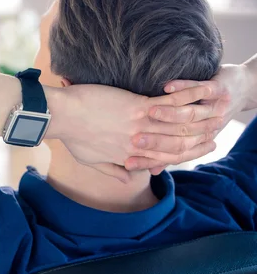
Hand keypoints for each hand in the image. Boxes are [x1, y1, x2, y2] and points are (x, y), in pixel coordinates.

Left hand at [51, 83, 221, 182]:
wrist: (61, 116)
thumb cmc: (71, 136)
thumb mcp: (90, 160)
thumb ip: (111, 171)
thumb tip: (128, 180)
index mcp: (126, 156)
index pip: (159, 160)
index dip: (178, 156)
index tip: (191, 151)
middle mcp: (137, 144)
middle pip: (174, 145)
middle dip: (195, 140)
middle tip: (212, 132)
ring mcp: (139, 126)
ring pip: (177, 127)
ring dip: (197, 119)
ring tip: (213, 112)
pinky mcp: (138, 107)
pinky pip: (169, 104)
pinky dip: (186, 98)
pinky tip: (200, 93)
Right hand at [126, 62, 255, 173]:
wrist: (238, 91)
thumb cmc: (207, 116)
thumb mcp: (187, 136)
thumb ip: (166, 153)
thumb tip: (152, 172)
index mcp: (194, 142)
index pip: (170, 156)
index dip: (148, 160)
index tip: (129, 161)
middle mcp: (205, 129)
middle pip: (178, 141)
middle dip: (156, 141)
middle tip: (136, 140)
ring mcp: (212, 108)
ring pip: (188, 115)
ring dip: (170, 115)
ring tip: (151, 112)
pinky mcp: (218, 89)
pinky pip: (198, 89)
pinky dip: (184, 88)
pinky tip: (167, 86)